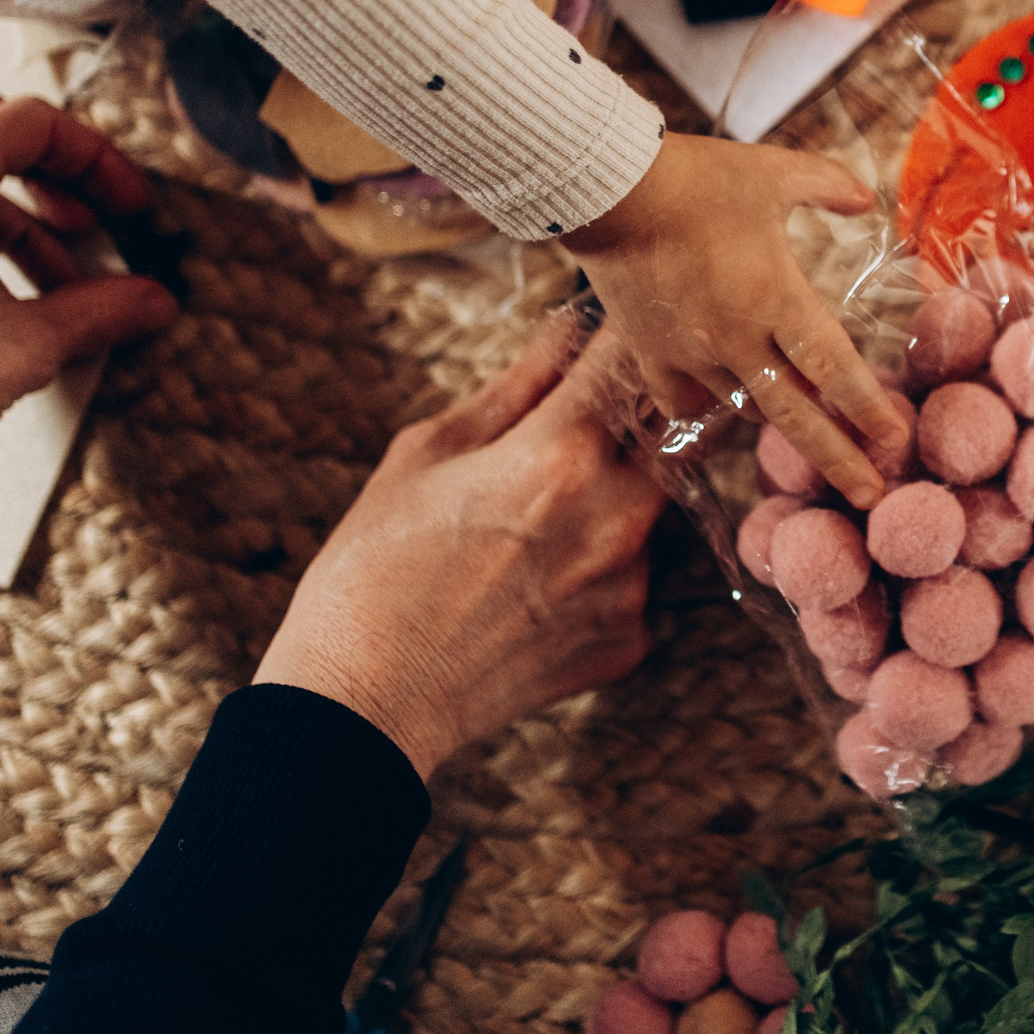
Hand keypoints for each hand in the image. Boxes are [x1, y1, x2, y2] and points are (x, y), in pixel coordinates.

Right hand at [254, 317, 666, 777]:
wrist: (364, 703)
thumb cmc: (372, 570)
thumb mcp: (426, 453)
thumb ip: (514, 387)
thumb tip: (567, 331)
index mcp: (560, 454)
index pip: (627, 358)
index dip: (621, 336)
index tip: (615, 331)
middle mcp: (615, 516)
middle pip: (669, 436)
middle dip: (636, 424)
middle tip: (574, 437)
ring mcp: (629, 585)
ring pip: (652, 512)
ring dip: (614, 503)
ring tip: (531, 531)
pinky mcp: (629, 639)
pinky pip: (633, 581)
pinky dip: (598, 574)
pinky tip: (534, 589)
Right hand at [565, 131, 906, 507]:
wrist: (609, 189)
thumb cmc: (698, 177)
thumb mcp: (775, 171)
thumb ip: (828, 184)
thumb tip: (867, 198)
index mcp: (775, 298)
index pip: (833, 366)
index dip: (866, 406)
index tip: (896, 439)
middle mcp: (735, 339)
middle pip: (795, 414)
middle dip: (836, 459)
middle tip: (870, 495)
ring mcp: (689, 353)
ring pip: (742, 406)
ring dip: (776, 420)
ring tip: (804, 436)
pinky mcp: (650, 353)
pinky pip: (683, 400)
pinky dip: (704, 405)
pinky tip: (719, 402)